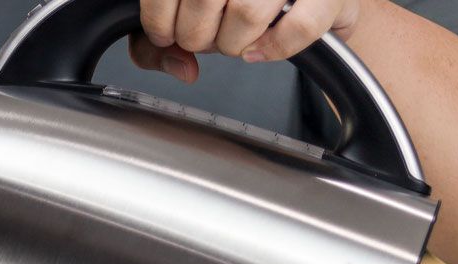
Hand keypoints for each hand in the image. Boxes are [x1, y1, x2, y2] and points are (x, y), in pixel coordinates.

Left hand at [130, 0, 362, 82]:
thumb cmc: (248, 1)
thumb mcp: (197, 10)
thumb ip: (166, 38)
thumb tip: (178, 65)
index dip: (159, 20)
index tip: (165, 33)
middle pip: (204, 0)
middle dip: (196, 36)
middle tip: (204, 39)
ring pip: (246, 14)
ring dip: (232, 44)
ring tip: (234, 41)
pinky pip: (298, 28)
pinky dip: (273, 48)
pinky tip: (258, 50)